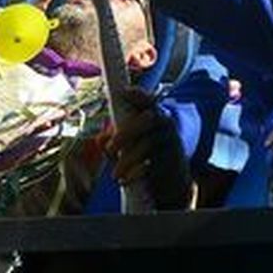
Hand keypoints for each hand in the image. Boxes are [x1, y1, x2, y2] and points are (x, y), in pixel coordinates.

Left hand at [108, 87, 194, 209]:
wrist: (173, 178)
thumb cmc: (147, 154)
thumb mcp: (131, 143)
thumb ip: (114, 138)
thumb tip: (99, 139)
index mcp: (156, 115)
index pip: (149, 101)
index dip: (139, 95)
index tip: (124, 91)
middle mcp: (165, 125)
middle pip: (147, 120)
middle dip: (125, 133)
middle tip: (109, 149)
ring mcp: (170, 142)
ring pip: (147, 145)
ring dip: (127, 160)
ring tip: (115, 174)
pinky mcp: (171, 161)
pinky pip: (152, 165)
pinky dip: (135, 174)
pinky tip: (124, 181)